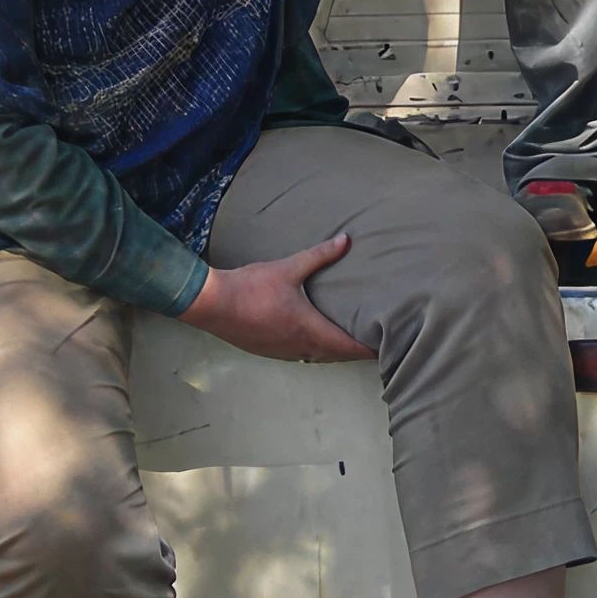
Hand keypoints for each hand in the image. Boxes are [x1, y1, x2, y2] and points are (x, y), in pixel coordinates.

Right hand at [186, 234, 370, 362]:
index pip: (347, 346)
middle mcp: (300, 347)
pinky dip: (313, 350)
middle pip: (335, 355)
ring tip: (345, 341)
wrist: (213, 304)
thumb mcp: (289, 268)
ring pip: (316, 357)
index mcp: (310, 330)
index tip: (383, 349)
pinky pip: (299, 355)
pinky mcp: (267, 351)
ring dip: (332, 351)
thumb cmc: (253, 288)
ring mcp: (283, 352)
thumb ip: (320, 255)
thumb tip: (346, 240)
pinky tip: (310, 340)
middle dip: (352, 350)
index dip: (366, 349)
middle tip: (369, 344)